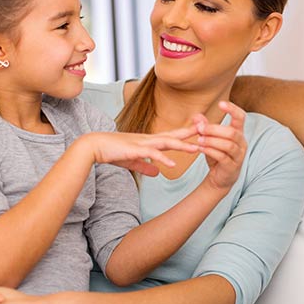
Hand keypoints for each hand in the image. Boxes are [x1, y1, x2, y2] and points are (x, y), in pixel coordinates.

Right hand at [82, 126, 198, 175]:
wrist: (94, 147)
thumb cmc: (113, 152)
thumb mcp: (133, 162)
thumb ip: (146, 166)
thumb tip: (158, 173)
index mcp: (150, 141)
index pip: (173, 137)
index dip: (187, 135)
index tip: (202, 133)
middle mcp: (149, 139)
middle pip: (175, 135)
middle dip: (191, 134)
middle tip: (209, 131)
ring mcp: (142, 143)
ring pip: (166, 142)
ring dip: (182, 145)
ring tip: (197, 148)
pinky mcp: (134, 150)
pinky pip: (151, 154)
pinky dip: (162, 158)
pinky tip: (172, 164)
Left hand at [194, 101, 247, 190]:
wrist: (220, 178)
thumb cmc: (217, 156)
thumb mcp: (210, 140)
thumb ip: (204, 128)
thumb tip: (196, 116)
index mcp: (238, 133)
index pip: (240, 117)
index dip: (232, 109)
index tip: (220, 103)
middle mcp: (241, 143)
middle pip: (232, 132)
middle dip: (214, 129)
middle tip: (199, 129)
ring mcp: (238, 156)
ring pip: (228, 145)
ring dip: (211, 141)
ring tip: (199, 140)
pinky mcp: (232, 166)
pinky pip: (223, 157)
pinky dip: (210, 151)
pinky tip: (200, 149)